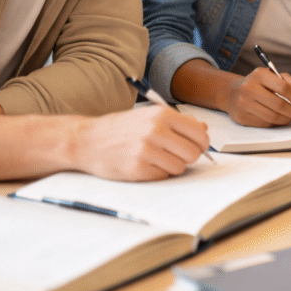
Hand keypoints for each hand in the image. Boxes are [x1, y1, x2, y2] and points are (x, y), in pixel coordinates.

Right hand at [72, 105, 210, 180]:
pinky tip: (145, 165)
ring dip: (173, 166)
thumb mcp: (149, 116)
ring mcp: (146, 150)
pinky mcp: (137, 168)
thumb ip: (178, 122)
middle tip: (176, 154)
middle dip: (188, 156)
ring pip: (180, 166)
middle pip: (193, 152)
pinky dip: (159, 173)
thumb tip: (203, 129)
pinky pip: (164, 176)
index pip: (200, 133)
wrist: (87, 140)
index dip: (200, 143)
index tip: (195, 146)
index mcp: (162, 114)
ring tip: (157, 158)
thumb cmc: (120, 128)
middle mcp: (156, 130)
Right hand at [225, 68, 290, 126]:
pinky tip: (279, 119)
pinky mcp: (241, 117)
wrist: (234, 93)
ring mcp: (243, 103)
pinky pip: (265, 123)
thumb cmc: (260, 85)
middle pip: (279, 104)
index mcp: (260, 74)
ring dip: (287, 119)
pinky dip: (276, 123)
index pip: (284, 87)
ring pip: (272, 116)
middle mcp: (249, 88)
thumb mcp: (275, 77)